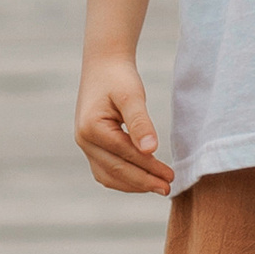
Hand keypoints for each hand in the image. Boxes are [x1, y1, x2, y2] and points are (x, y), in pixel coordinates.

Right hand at [75, 54, 174, 193]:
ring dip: (133, 184)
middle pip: (116, 170)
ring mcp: (84, 144)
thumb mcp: (132, 95)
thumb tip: (151, 151)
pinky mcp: (90, 145)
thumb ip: (140, 123)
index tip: (171, 177)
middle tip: (168, 188)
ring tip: (157, 186)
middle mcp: (83, 140)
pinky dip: (123, 178)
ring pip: (108, 175)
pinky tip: (142, 179)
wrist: (104, 65)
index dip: (149, 168)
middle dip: (143, 181)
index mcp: (92, 128)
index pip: (125, 155)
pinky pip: (105, 170)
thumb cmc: (119, 77)